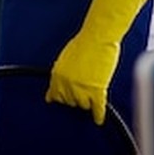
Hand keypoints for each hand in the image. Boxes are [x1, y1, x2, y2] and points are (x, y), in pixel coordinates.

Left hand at [45, 0, 148, 124]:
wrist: (98, 35)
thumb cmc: (85, 41)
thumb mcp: (66, 58)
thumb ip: (62, 74)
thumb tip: (55, 89)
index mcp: (57, 75)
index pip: (55, 95)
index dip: (61, 97)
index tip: (61, 101)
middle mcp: (67, 84)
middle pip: (70, 102)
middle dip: (75, 98)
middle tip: (82, 93)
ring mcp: (82, 89)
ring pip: (83, 106)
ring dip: (87, 102)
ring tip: (91, 98)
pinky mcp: (97, 91)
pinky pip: (97, 108)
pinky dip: (98, 115)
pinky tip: (98, 119)